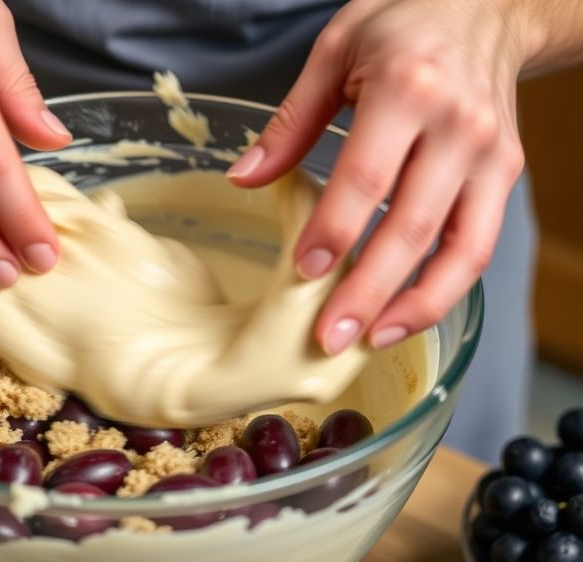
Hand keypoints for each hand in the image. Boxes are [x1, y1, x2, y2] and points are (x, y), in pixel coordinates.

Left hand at [227, 0, 527, 353]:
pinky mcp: (505, 175)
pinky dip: (445, 289)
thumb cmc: (402, 24)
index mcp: (407, 89)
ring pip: (458, 250)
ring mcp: (490, 156)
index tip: (305, 272)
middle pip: (411, 226)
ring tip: (368, 340)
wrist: (486, 6)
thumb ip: (290, 122)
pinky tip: (405, 315)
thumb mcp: (334, 51)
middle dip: (368, 290)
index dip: (334, 230)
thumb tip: (244, 178)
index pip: (366, 177)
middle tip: (328, 336)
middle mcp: (458, 127)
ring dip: (413, 306)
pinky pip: (479, 246)